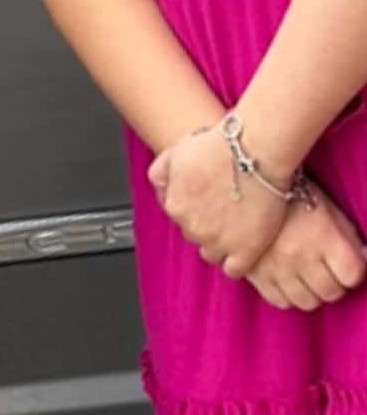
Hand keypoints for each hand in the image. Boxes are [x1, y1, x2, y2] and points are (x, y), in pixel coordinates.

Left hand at [149, 125, 287, 277]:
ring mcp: (220, 242)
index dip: (193, 206)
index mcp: (175, 206)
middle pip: (194, 234)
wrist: (255, 151)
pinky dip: (237, 260)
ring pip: (212, 253)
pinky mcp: (246, 251)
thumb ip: (160, 172)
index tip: (206, 199)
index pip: (178, 216)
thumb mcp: (177, 150)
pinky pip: (234, 269)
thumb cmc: (219, 146)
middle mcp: (193, 228)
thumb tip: (159, 187)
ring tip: (235, 226)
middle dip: (206, 223)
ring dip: (220, 243)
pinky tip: (244, 246)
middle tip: (223, 208)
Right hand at [245, 179, 365, 310]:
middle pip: (331, 292)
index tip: (347, 265)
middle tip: (327, 271)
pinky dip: (287, 295)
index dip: (353, 271)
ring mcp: (277, 267)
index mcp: (323, 235)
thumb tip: (363, 259)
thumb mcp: (327, 208)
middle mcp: (301, 255)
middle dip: (334, 284)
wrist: (248, 181)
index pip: (352, 275)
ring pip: (307, 302)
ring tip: (307, 276)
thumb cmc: (293, 192)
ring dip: (312, 292)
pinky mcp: (255, 273)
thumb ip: (347, 237)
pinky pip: (279, 301)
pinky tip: (288, 279)